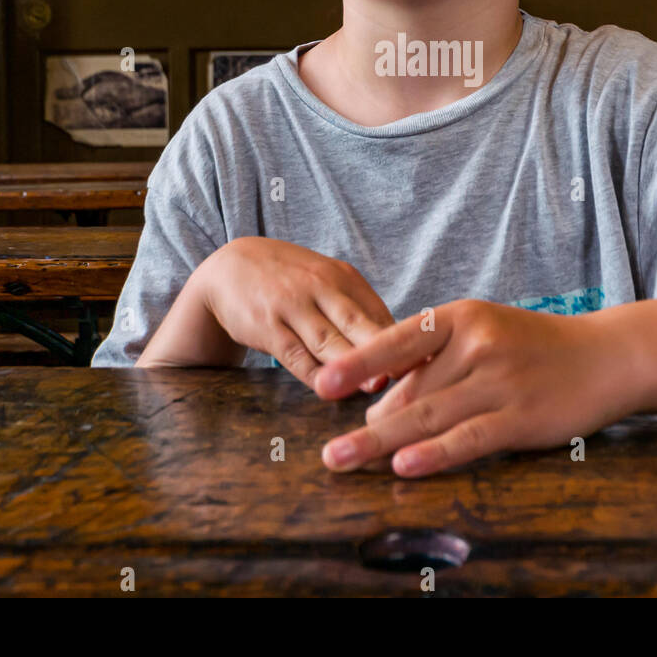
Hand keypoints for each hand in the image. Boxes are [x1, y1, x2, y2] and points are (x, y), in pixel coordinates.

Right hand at [203, 237, 396, 393]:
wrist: (230, 267)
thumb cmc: (290, 282)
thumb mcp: (325, 282)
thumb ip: (357, 309)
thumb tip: (400, 347)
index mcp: (342, 277)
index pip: (379, 312)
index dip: (403, 341)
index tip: (427, 365)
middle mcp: (319, 287)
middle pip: (358, 324)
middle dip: (385, 350)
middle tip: (411, 376)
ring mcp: (292, 306)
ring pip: (327, 341)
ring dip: (352, 366)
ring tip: (376, 387)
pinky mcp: (267, 326)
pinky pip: (294, 354)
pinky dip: (313, 373)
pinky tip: (329, 389)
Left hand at [313, 299, 632, 477]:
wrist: (605, 357)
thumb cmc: (532, 347)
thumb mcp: (482, 333)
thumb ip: (434, 362)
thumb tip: (380, 405)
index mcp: (461, 317)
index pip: (399, 339)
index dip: (359, 363)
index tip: (323, 384)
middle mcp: (477, 344)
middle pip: (409, 389)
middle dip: (368, 423)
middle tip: (331, 451)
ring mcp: (499, 381)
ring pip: (428, 415)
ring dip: (380, 442)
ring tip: (343, 459)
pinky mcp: (520, 417)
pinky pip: (468, 438)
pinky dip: (434, 454)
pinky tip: (404, 466)